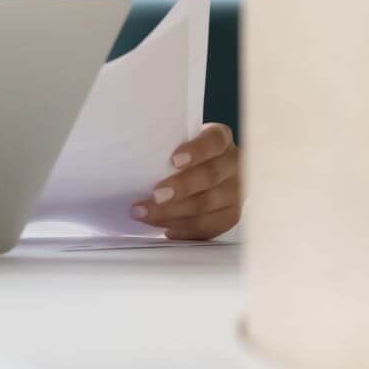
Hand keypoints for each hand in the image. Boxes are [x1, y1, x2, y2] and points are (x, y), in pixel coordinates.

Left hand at [132, 122, 241, 239]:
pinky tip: (166, 230)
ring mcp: (236, 191)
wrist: (207, 170)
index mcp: (220, 138)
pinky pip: (211, 226)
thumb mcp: (178, 141)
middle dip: (181, 188)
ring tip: (146, 215)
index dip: (197, 151)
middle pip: (211, 176)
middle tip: (155, 196)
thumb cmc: (184, 154)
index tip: (174, 160)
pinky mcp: (232, 214)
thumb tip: (132, 158)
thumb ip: (166, 146)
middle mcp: (234, 164)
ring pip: (209, 205)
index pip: (213, 141)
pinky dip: (186, 230)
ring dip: (175, 213)